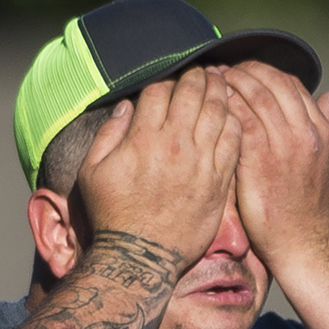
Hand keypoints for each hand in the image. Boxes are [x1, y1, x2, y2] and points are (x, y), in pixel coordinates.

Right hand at [77, 67, 241, 274]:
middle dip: (197, 75)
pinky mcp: (218, 181)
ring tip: (220, 83)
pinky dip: (235, 120)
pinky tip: (233, 114)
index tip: (169, 79)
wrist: (139, 258)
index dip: (165, 78)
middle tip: (201, 70)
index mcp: (142, 139)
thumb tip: (127, 107)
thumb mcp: (92, 173)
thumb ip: (108, 134)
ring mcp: (200, 162)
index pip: (159, 90)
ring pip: (219, 109)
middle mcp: (174, 145)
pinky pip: (234, 139)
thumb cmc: (111, 216)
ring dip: (220, 90)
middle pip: (193, 92)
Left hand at [223, 60, 328, 272]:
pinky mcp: (261, 162)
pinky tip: (210, 104)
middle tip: (221, 68)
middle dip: (244, 71)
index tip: (244, 69)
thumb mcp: (325, 163)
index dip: (265, 72)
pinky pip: (241, 122)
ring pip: (255, 97)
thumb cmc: (307, 207)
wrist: (301, 243)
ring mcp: (284, 146)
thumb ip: (325, 127)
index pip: (291, 85)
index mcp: (320, 130)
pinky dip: (225, 108)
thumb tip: (328, 96)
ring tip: (210, 79)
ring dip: (230, 83)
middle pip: (272, 84)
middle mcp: (304, 133)